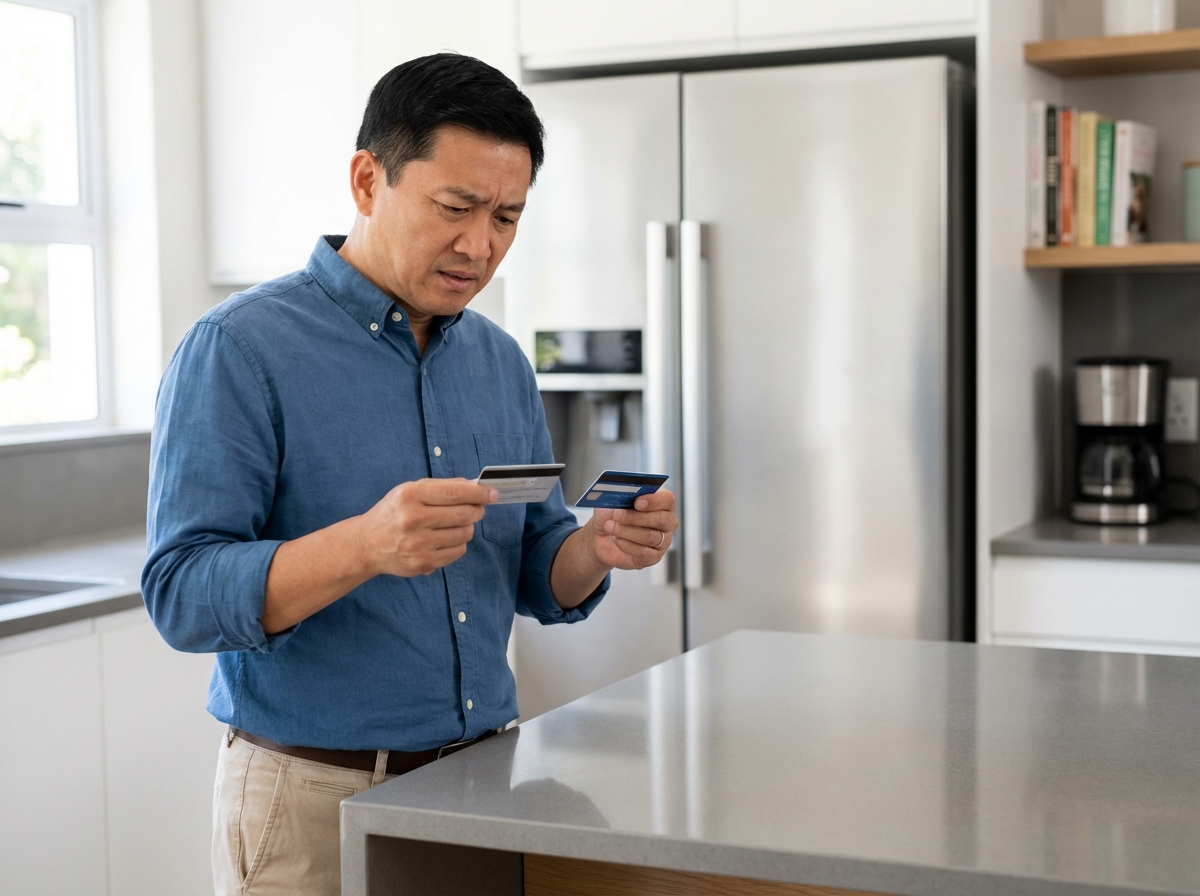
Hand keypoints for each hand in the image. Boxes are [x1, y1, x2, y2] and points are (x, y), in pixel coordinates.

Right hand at [357, 478, 496, 576]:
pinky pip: (458, 552)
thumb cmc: (393, 513)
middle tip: (476, 509)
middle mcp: (413, 519)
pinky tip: (445, 539)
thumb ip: (441, 487)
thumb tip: (474, 486)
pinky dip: (458, 544)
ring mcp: (418, 544)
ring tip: (453, 525)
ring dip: (466, 528)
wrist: (367, 544)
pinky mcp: (423, 563)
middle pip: (464, 514)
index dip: (479, 493)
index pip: (455, 492)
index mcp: (410, 496)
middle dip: (476, 511)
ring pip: (464, 534)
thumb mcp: (410, 491)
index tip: (492, 494)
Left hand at [587, 489, 677, 570]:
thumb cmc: (611, 515)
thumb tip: (620, 496)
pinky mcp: (654, 557)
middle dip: (635, 517)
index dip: (654, 501)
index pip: (667, 500)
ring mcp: (663, 541)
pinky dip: (627, 545)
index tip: (637, 502)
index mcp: (661, 503)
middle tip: (616, 514)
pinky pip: (645, 553)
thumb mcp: (611, 501)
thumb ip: (619, 496)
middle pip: (661, 519)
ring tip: (610, 527)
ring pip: (650, 537)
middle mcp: (667, 522)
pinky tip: (617, 540)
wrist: (601, 537)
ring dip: (626, 531)